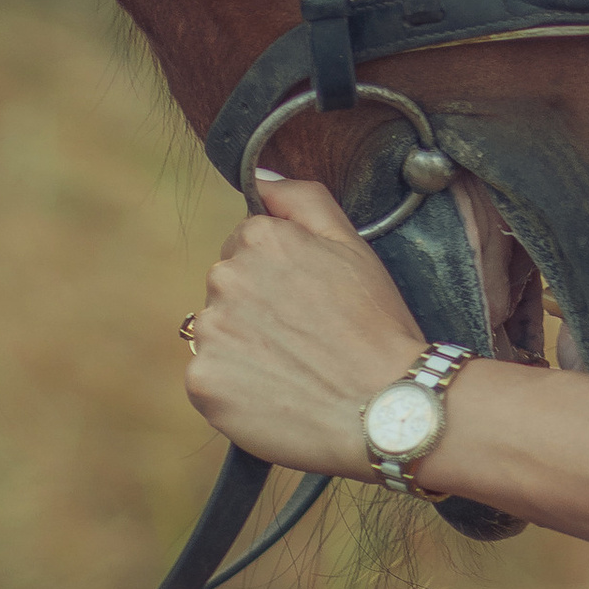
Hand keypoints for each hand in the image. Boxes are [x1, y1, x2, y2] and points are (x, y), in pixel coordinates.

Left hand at [183, 173, 428, 477]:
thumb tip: (260, 179)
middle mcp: (226, 278)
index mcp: (259, 239)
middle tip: (305, 338)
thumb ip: (301, 199)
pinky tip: (276, 395)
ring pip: (217, 333)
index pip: (246, 245)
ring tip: (293, 369)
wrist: (385, 408)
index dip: (281, 275)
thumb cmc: (377, 327)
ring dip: (244, 347)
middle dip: (257, 308)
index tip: (310, 302)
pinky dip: (235, 389)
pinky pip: (209, 379)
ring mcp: (211, 331)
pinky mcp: (203, 381)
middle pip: (227, 288)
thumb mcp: (353, 245)